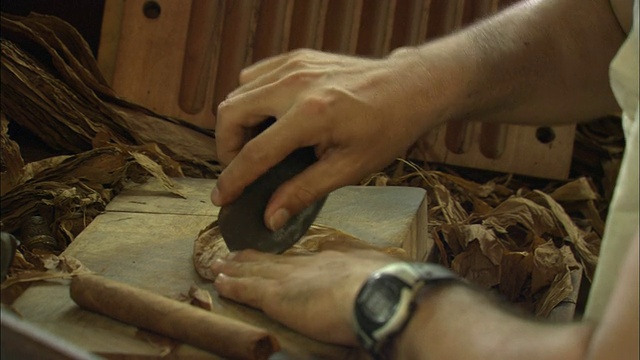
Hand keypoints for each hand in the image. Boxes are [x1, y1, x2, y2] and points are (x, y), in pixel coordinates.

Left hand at [210, 247, 396, 345]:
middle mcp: (307, 264)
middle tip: (236, 253)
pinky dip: (232, 285)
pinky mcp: (276, 296)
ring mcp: (290, 278)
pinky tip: (219, 282)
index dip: (285, 257)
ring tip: (220, 264)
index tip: (276, 254)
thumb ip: (364, 267)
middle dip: (254, 257)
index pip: (302, 258)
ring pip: (257, 271)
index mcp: (332, 260)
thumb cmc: (384, 286)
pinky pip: (247, 289)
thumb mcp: (377, 269)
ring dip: (236, 268)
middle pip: (275, 260)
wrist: (376, 294)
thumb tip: (365, 269)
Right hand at [212, 48, 449, 230]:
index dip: (233, 180)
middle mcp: (296, 84)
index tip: (221, 198)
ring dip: (236, 121)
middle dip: (226, 146)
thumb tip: (271, 217)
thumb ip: (304, 191)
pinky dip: (251, 98)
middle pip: (231, 113)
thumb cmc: (387, 129)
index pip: (255, 153)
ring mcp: (295, 65)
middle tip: (240, 168)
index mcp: (311, 116)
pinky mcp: (298, 57)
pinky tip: (268, 117)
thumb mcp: (350, 168)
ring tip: (254, 145)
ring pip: (239, 90)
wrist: (410, 88)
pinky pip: (256, 76)